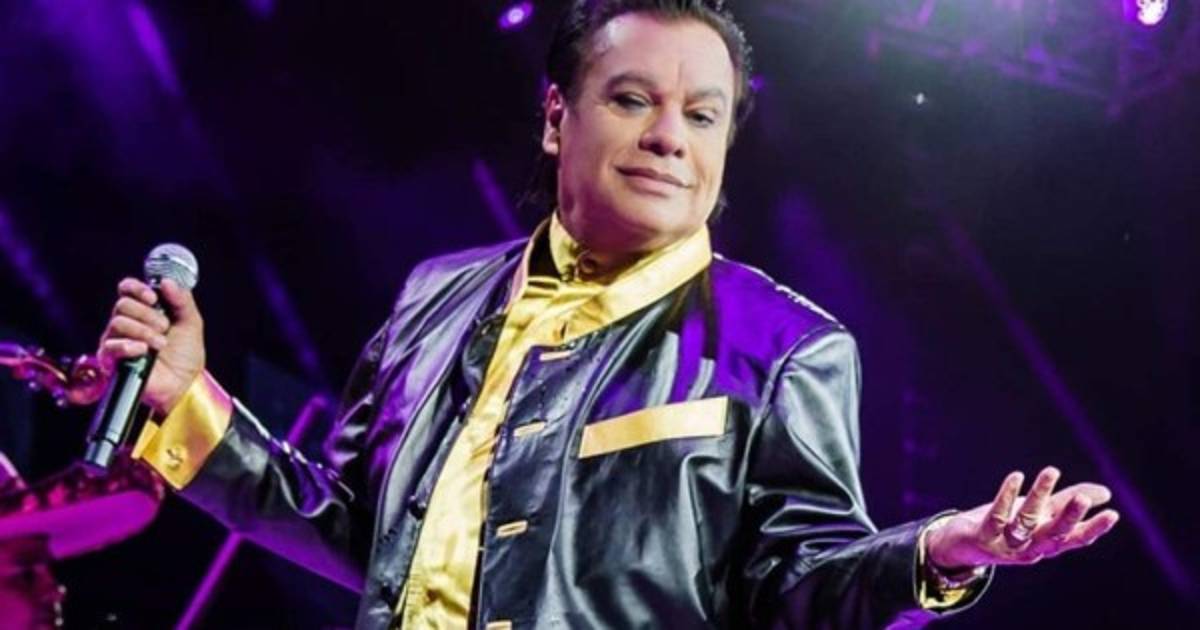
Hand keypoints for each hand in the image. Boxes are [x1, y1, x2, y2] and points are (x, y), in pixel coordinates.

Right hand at [96, 277, 205, 415]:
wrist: (184, 384)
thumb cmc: (185, 355)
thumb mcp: (190, 323)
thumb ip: (181, 300)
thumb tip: (167, 281)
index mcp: (143, 310)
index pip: (127, 289)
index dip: (137, 288)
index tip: (153, 297)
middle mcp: (127, 323)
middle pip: (123, 305)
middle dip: (147, 314)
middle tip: (165, 327)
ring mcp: (117, 341)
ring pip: (118, 323)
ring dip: (143, 331)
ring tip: (160, 344)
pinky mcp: (111, 361)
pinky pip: (110, 346)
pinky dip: (129, 345)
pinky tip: (143, 350)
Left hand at [926, 467, 1119, 571]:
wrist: (963, 545)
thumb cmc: (1008, 526)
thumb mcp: (1041, 514)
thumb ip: (1068, 502)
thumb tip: (1106, 492)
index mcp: (1048, 543)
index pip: (1076, 538)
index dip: (1094, 528)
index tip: (1113, 514)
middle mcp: (1030, 547)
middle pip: (1053, 534)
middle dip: (1069, 517)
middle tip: (1083, 497)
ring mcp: (1006, 544)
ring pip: (1025, 522)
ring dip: (1038, 496)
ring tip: (1052, 471)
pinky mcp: (983, 536)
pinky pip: (997, 515)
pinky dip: (1007, 496)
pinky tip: (1017, 477)